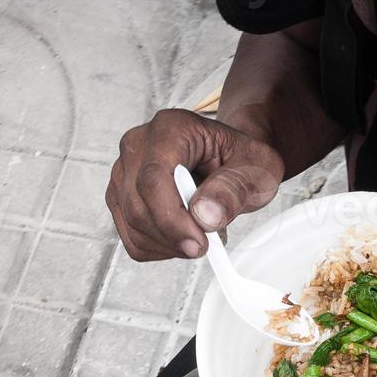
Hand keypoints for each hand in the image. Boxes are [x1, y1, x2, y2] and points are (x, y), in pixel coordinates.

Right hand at [106, 109, 283, 260]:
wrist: (230, 158)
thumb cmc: (240, 157)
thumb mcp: (255, 167)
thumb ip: (233, 187)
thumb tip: (204, 215)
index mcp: (170, 128)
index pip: (154, 177)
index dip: (172, 218)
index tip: (199, 243)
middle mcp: (138, 146)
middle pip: (138, 205)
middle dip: (174, 236)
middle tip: (208, 244)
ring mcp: (123, 172)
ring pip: (133, 225)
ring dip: (170, 244)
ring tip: (202, 233)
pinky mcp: (120, 197)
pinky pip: (132, 238)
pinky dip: (161, 248)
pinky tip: (184, 236)